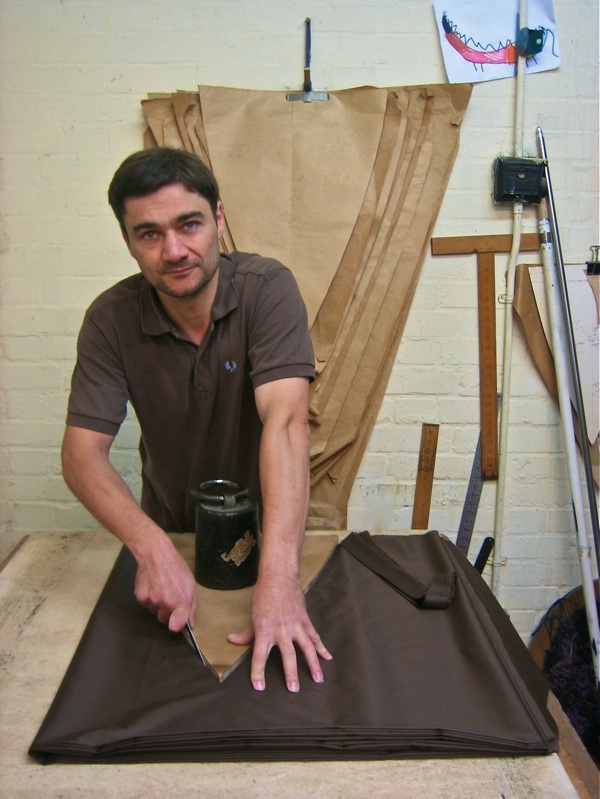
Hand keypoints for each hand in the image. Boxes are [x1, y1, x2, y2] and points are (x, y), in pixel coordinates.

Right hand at [133, 535, 196, 632]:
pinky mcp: (141, 597)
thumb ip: (192, 606)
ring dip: (157, 603)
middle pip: (164, 619)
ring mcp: (152, 601)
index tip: (175, 624)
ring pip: (154, 611)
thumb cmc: (176, 567)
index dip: (176, 625)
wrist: (156, 554)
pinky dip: (147, 598)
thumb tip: (190, 624)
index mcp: (182, 600)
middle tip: (168, 594)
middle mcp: (166, 603)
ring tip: (160, 587)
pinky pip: (145, 604)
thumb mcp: (190, 584)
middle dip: (166, 610)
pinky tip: (151, 585)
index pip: (177, 625)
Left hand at [228, 573, 331, 691]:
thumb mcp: (252, 616)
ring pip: (306, 648)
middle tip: (294, 689)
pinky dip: (322, 647)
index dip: (258, 672)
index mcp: (264, 631)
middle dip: (291, 674)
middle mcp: (281, 631)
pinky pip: (314, 636)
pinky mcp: (305, 620)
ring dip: (313, 664)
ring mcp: (295, 626)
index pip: (259, 656)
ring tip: (318, 679)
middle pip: (287, 656)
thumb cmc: (263, 596)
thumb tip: (232, 641)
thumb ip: (245, 633)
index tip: (259, 687)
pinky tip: (328, 657)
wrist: (278, 578)